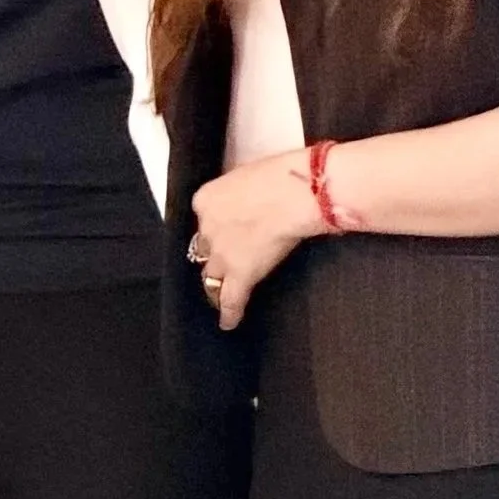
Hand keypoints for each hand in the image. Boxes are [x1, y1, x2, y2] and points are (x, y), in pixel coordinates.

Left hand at [189, 150, 324, 329]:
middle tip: (218, 266)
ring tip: (216, 297)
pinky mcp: (240, 274)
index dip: (216, 226)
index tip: (224, 230)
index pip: (204, 217)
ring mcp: (221, 254)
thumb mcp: (249, 174)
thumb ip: (242, 193)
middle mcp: (206, 227)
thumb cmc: (282, 175)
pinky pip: (230, 300)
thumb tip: (252, 201)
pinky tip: (227, 323)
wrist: (295, 193)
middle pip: (203, 249)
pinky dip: (229, 314)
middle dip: (211, 256)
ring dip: (214, 287)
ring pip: (210, 276)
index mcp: (206, 199)